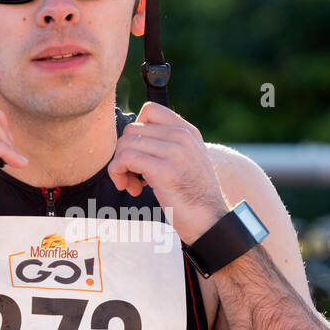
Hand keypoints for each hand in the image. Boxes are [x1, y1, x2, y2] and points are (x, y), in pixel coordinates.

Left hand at [108, 103, 228, 243]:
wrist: (210, 221)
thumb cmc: (193, 196)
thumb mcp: (187, 160)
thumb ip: (168, 144)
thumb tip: (131, 137)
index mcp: (188, 131)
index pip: (150, 109)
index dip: (136, 131)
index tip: (140, 153)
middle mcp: (183, 137)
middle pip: (131, 129)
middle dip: (125, 153)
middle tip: (133, 176)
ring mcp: (175, 152)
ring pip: (125, 144)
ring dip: (120, 167)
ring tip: (133, 185)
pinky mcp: (164, 171)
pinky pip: (125, 159)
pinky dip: (119, 174)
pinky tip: (132, 189)